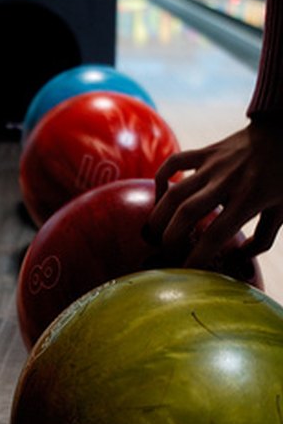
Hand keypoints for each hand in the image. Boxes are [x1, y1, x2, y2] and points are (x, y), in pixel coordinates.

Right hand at [147, 120, 282, 267]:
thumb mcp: (282, 210)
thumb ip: (262, 239)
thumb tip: (239, 259)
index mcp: (250, 199)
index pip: (216, 234)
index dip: (196, 256)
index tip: (184, 272)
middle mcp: (227, 182)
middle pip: (186, 213)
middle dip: (169, 238)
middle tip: (165, 253)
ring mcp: (213, 165)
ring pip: (174, 192)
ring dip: (158, 216)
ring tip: (153, 233)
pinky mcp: (205, 152)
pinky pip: (173, 163)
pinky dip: (160, 179)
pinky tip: (159, 195)